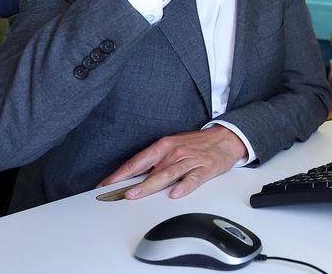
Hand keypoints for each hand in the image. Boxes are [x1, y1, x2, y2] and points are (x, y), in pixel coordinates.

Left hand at [97, 125, 246, 199]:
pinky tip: (176, 193)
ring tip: (138, 194)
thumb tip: (132, 178)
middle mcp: (175, 152)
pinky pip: (193, 178)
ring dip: (151, 185)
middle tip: (120, 194)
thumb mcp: (173, 146)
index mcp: (164, 145)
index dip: (121, 174)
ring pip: (168, 174)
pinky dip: (184, 186)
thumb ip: (155, 161)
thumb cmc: (197, 144)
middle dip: (134, 183)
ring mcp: (190, 160)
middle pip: (151, 170)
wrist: (225, 137)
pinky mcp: (205, 168)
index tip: (106, 185)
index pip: (138, 161)